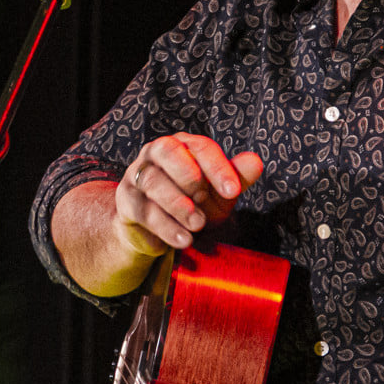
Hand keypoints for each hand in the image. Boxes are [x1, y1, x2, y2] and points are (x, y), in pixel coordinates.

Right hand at [115, 134, 263, 256]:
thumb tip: (256, 162)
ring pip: (153, 182)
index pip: (200, 147)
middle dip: (189, 177)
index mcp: (183, 145)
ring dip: (178, 205)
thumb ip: (236, 177)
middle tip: (204, 201)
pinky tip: (184, 239)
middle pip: (167, 151)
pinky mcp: (126, 201)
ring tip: (197, 224)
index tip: (233, 191)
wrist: (161, 231)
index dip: (218, 168)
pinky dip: (166, 227)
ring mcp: (137, 175)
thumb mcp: (218, 193)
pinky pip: (144, 210)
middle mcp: (156, 153)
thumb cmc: (194, 203)